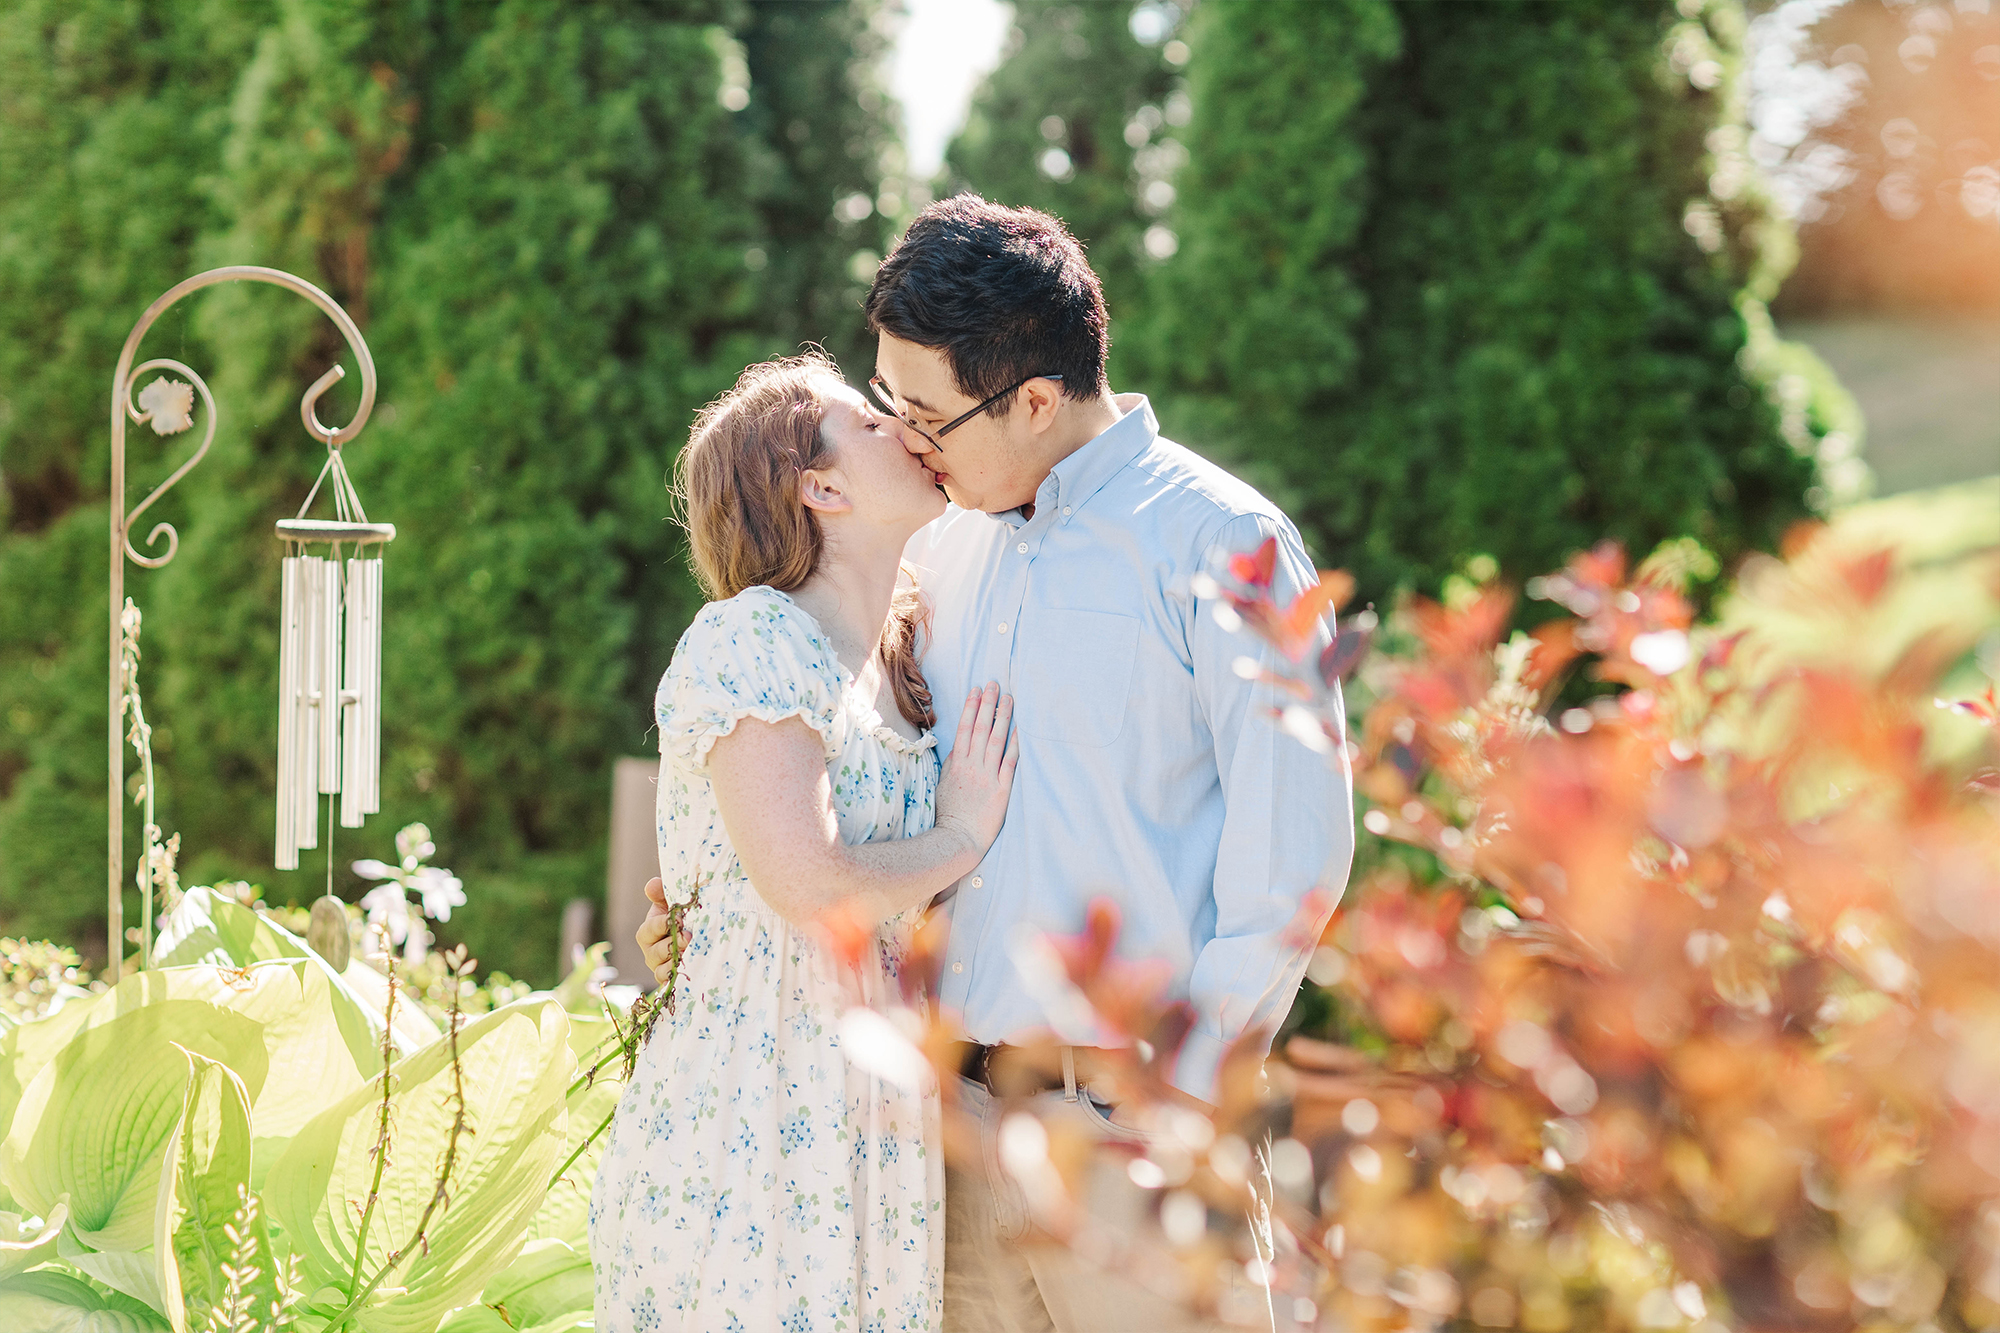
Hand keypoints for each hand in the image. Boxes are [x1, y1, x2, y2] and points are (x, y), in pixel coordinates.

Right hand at [635, 876, 691, 987]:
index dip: (661, 924)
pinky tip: (692, 969)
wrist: (699, 935)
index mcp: (648, 933)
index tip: (676, 918)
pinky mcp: (673, 981)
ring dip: (677, 962)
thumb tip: (653, 884)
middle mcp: (651, 953)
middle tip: (689, 937)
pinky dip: (681, 977)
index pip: (648, 930)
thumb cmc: (682, 917)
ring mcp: (661, 968)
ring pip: (663, 970)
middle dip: (672, 944)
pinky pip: (672, 984)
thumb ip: (662, 893)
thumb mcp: (671, 903)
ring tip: (691, 953)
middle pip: (655, 952)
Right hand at [934, 682, 1019, 861]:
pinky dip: (1015, 745)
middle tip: (994, 684)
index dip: (970, 707)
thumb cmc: (949, 814)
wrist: (958, 839)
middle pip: (980, 728)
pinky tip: (1020, 729)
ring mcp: (987, 777)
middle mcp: (972, 766)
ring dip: (1002, 717)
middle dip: (987, 704)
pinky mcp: (1002, 790)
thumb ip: (951, 765)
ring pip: (995, 740)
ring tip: (1009, 699)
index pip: (964, 728)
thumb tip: (957, 748)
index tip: (975, 690)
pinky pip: (1010, 763)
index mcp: (957, 764)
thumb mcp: (943, 785)